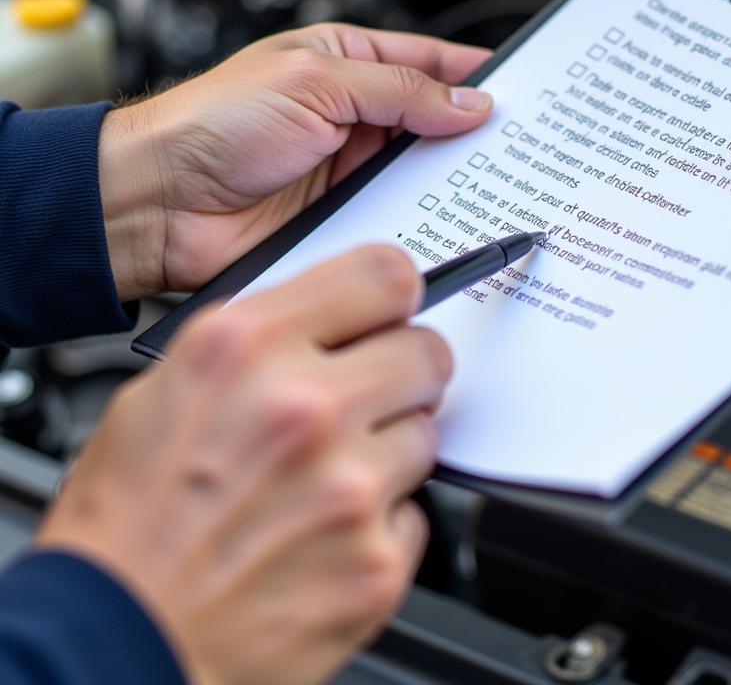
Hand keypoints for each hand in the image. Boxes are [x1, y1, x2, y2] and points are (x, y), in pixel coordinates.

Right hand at [38, 245, 448, 684]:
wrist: (117, 642)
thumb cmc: (128, 522)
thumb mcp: (168, 387)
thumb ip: (261, 336)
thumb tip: (326, 317)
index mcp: (247, 348)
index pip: (384, 275)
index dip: (393, 293)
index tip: (392, 309)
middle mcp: (306, 407)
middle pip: (426, 353)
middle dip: (400, 372)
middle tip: (366, 397)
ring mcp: (349, 488)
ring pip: (424, 433)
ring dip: (387, 450)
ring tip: (324, 478)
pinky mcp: (377, 563)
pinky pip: (414, 512)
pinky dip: (381, 521)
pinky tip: (325, 532)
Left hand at [99, 23, 490, 298]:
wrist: (158, 202)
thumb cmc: (212, 123)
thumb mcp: (315, 82)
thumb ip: (399, 90)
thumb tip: (467, 101)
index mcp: (345, 63)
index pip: (428, 62)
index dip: (476, 73)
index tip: (524, 89)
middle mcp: (353, 115)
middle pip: (434, 120)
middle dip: (474, 131)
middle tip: (524, 144)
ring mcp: (350, 168)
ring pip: (423, 172)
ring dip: (453, 178)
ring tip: (499, 182)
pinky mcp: (344, 216)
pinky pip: (399, 214)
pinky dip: (426, 218)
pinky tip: (452, 221)